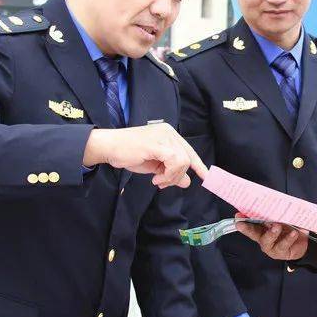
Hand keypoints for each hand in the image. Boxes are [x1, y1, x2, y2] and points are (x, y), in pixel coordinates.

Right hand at [82, 124, 207, 187]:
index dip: (199, 165)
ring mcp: (164, 136)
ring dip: (172, 177)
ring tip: (158, 181)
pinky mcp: (158, 143)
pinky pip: (174, 161)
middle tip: (162, 184)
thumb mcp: (155, 167)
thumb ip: (171, 172)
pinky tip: (156, 179)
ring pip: (183, 161)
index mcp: (169, 135)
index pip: (189, 151)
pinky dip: (168, 174)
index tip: (207, 177)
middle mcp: (169, 132)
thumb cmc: (129, 154)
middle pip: (187, 159)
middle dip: (177, 176)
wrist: (109, 147)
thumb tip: (187, 182)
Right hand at [235, 216, 309, 261]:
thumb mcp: (283, 218)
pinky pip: (283, 245)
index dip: (243, 220)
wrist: (302, 242)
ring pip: (267, 240)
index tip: (237, 216)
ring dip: (271, 233)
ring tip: (277, 226)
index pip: (250, 223)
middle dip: (247, 228)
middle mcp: (263, 238)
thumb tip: (274, 202)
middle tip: (243, 224)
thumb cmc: (290, 228)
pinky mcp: (281, 252)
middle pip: (253, 233)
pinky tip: (294, 233)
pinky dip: (289, 238)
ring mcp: (271, 247)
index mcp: (261, 228)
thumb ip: (277, 213)